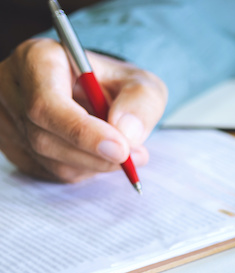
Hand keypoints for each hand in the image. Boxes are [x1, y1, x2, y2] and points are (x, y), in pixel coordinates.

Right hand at [0, 38, 166, 181]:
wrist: (96, 93)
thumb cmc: (115, 84)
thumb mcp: (140, 83)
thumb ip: (140, 103)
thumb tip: (127, 133)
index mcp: (37, 59)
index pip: (47, 104)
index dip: (84, 133)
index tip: (121, 149)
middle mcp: (12, 86)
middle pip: (43, 136)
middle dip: (94, 155)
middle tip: (132, 158)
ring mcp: (6, 117)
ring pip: (46, 158)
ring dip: (91, 164)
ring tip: (120, 151)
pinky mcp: (12, 143)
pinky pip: (46, 170)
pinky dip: (80, 169)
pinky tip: (95, 153)